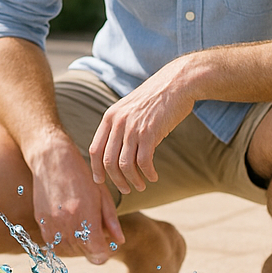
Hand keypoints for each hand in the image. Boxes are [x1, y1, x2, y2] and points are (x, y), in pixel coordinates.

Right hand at [28, 136, 124, 263]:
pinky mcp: (41, 223)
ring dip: (79, 245)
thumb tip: (120, 241)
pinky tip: (70, 226)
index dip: (106, 252)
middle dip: (94, 248)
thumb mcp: (102, 195)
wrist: (52, 159)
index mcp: (86, 218)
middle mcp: (67, 225)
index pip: (98, 254)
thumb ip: (111, 221)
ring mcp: (52, 225)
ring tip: (83, 227)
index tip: (109, 245)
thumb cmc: (81, 175)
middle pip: (85, 254)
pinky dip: (64, 241)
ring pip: (69, 251)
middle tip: (98, 232)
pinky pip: (54, 245)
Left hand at [89, 60, 194, 193]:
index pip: (95, 149)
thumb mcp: (129, 108)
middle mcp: (118, 123)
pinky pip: (144, 162)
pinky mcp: (150, 133)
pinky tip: (153, 177)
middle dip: (116, 180)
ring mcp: (133, 128)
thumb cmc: (156, 98)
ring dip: (132, 180)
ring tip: (140, 186)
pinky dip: (148, 173)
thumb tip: (116, 152)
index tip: (100, 180)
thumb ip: (120, 126)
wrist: (177, 83)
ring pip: (125, 165)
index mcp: (110, 116)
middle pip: (108, 161)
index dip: (96, 168)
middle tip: (125, 189)